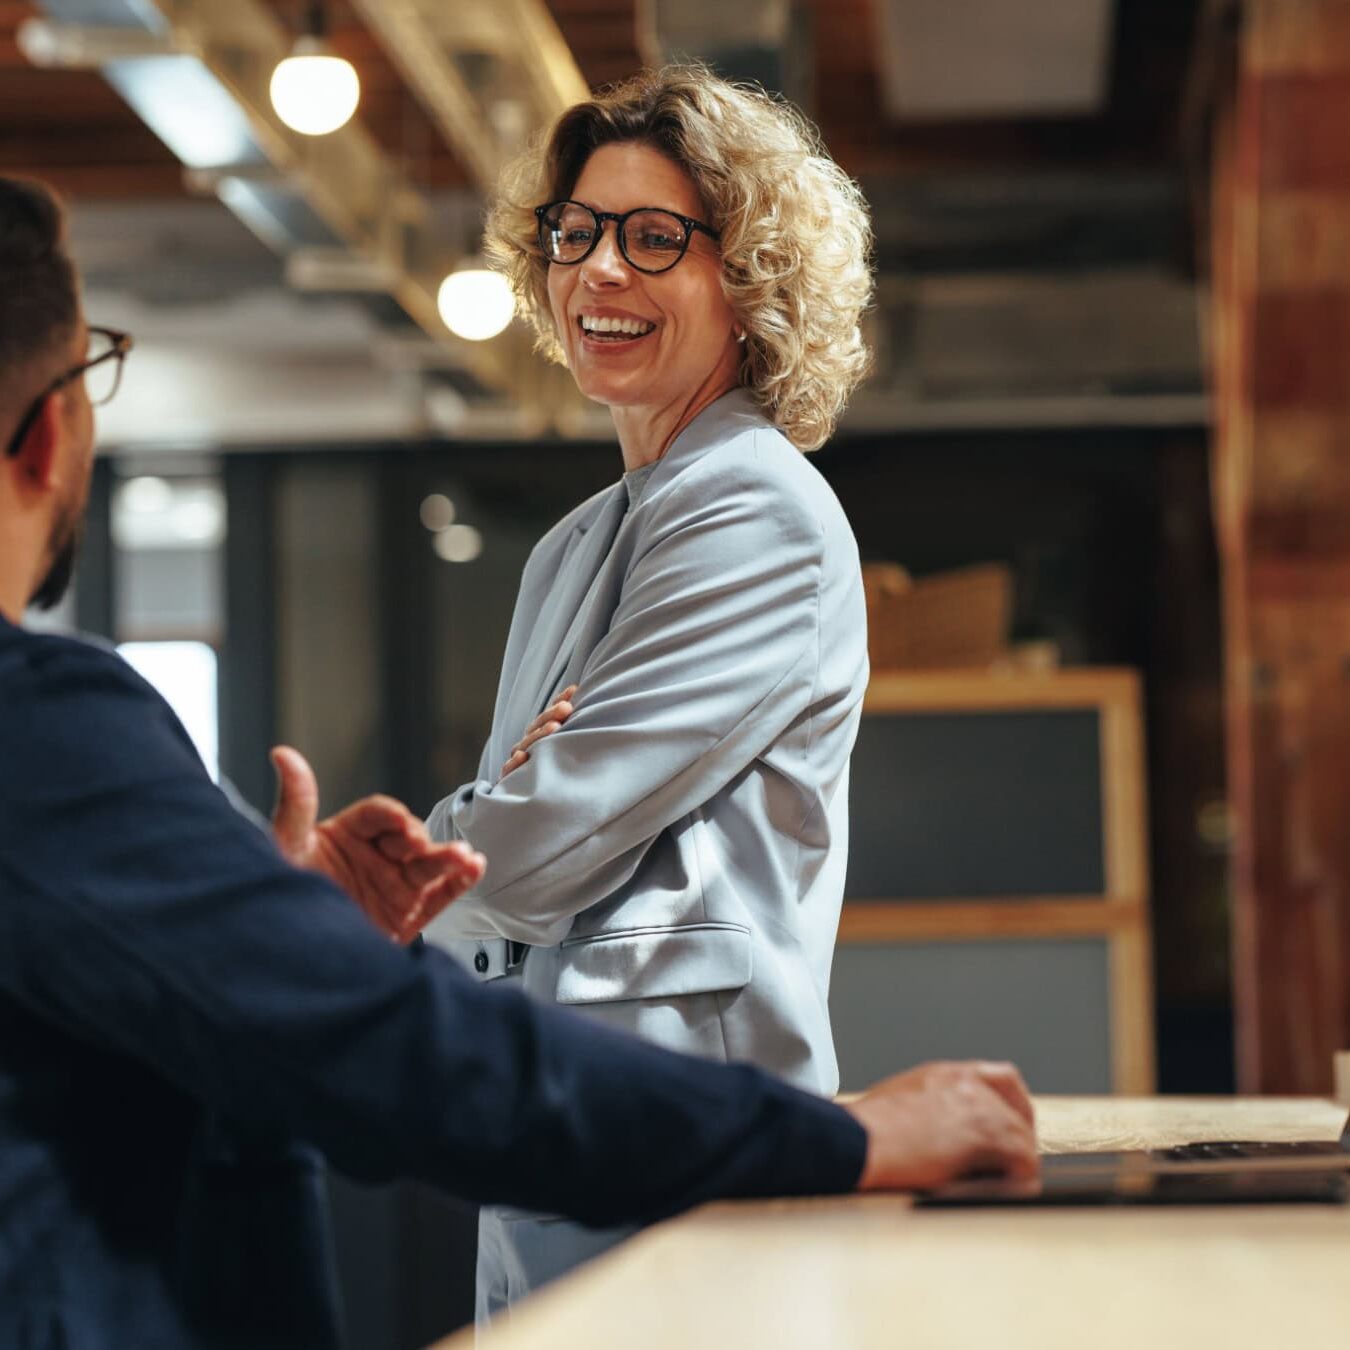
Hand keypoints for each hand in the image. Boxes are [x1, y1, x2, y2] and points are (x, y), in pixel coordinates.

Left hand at [270, 745, 485, 943]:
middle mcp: (373, 859)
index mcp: (345, 837)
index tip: (398, 822)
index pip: (376, 815)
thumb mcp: (285, 846)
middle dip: (418, 838)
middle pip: (407, 838)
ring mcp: (392, 887)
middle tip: (418, 847)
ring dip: (449, 857)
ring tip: (463, 857)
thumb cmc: (276, 901)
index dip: (391, 816)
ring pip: (428, 865)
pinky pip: (439, 895)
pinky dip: (459, 882)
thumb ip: (295, 803)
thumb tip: (283, 754)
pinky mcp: (407, 916)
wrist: (285, 964)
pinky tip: (473, 868)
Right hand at [500, 685, 578, 779]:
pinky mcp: (509, 784)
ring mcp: (516, 765)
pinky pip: (509, 772)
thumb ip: (570, 733)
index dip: (557, 703)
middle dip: (550, 716)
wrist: (530, 816)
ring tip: (554, 728)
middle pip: (535, 728)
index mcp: (538, 740)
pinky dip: (514, 765)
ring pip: (525, 746)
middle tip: (566, 708)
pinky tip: (522, 757)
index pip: (547, 717)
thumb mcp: (563, 755)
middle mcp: (526, 749)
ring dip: (538, 736)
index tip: (573, 692)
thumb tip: (584, 702)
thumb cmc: (553, 780)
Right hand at [843, 1060, 1038, 1190]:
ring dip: (1016, 1163)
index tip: (1014, 1128)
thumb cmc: (862, 1132)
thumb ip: (926, 1111)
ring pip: (1023, 1137)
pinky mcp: (983, 1134)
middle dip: (1018, 1139)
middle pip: (1018, 1108)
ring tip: (1003, 1186)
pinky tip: (1003, 1192)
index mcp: (944, 1075)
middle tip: (1013, 1166)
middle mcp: (965, 1083)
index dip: (1014, 1106)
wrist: (854, 1140)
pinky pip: (1023, 1161)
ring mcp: (977, 1106)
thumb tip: (935, 1140)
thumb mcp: (897, 1104)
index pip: (1001, 1078)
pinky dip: (1018, 1179)